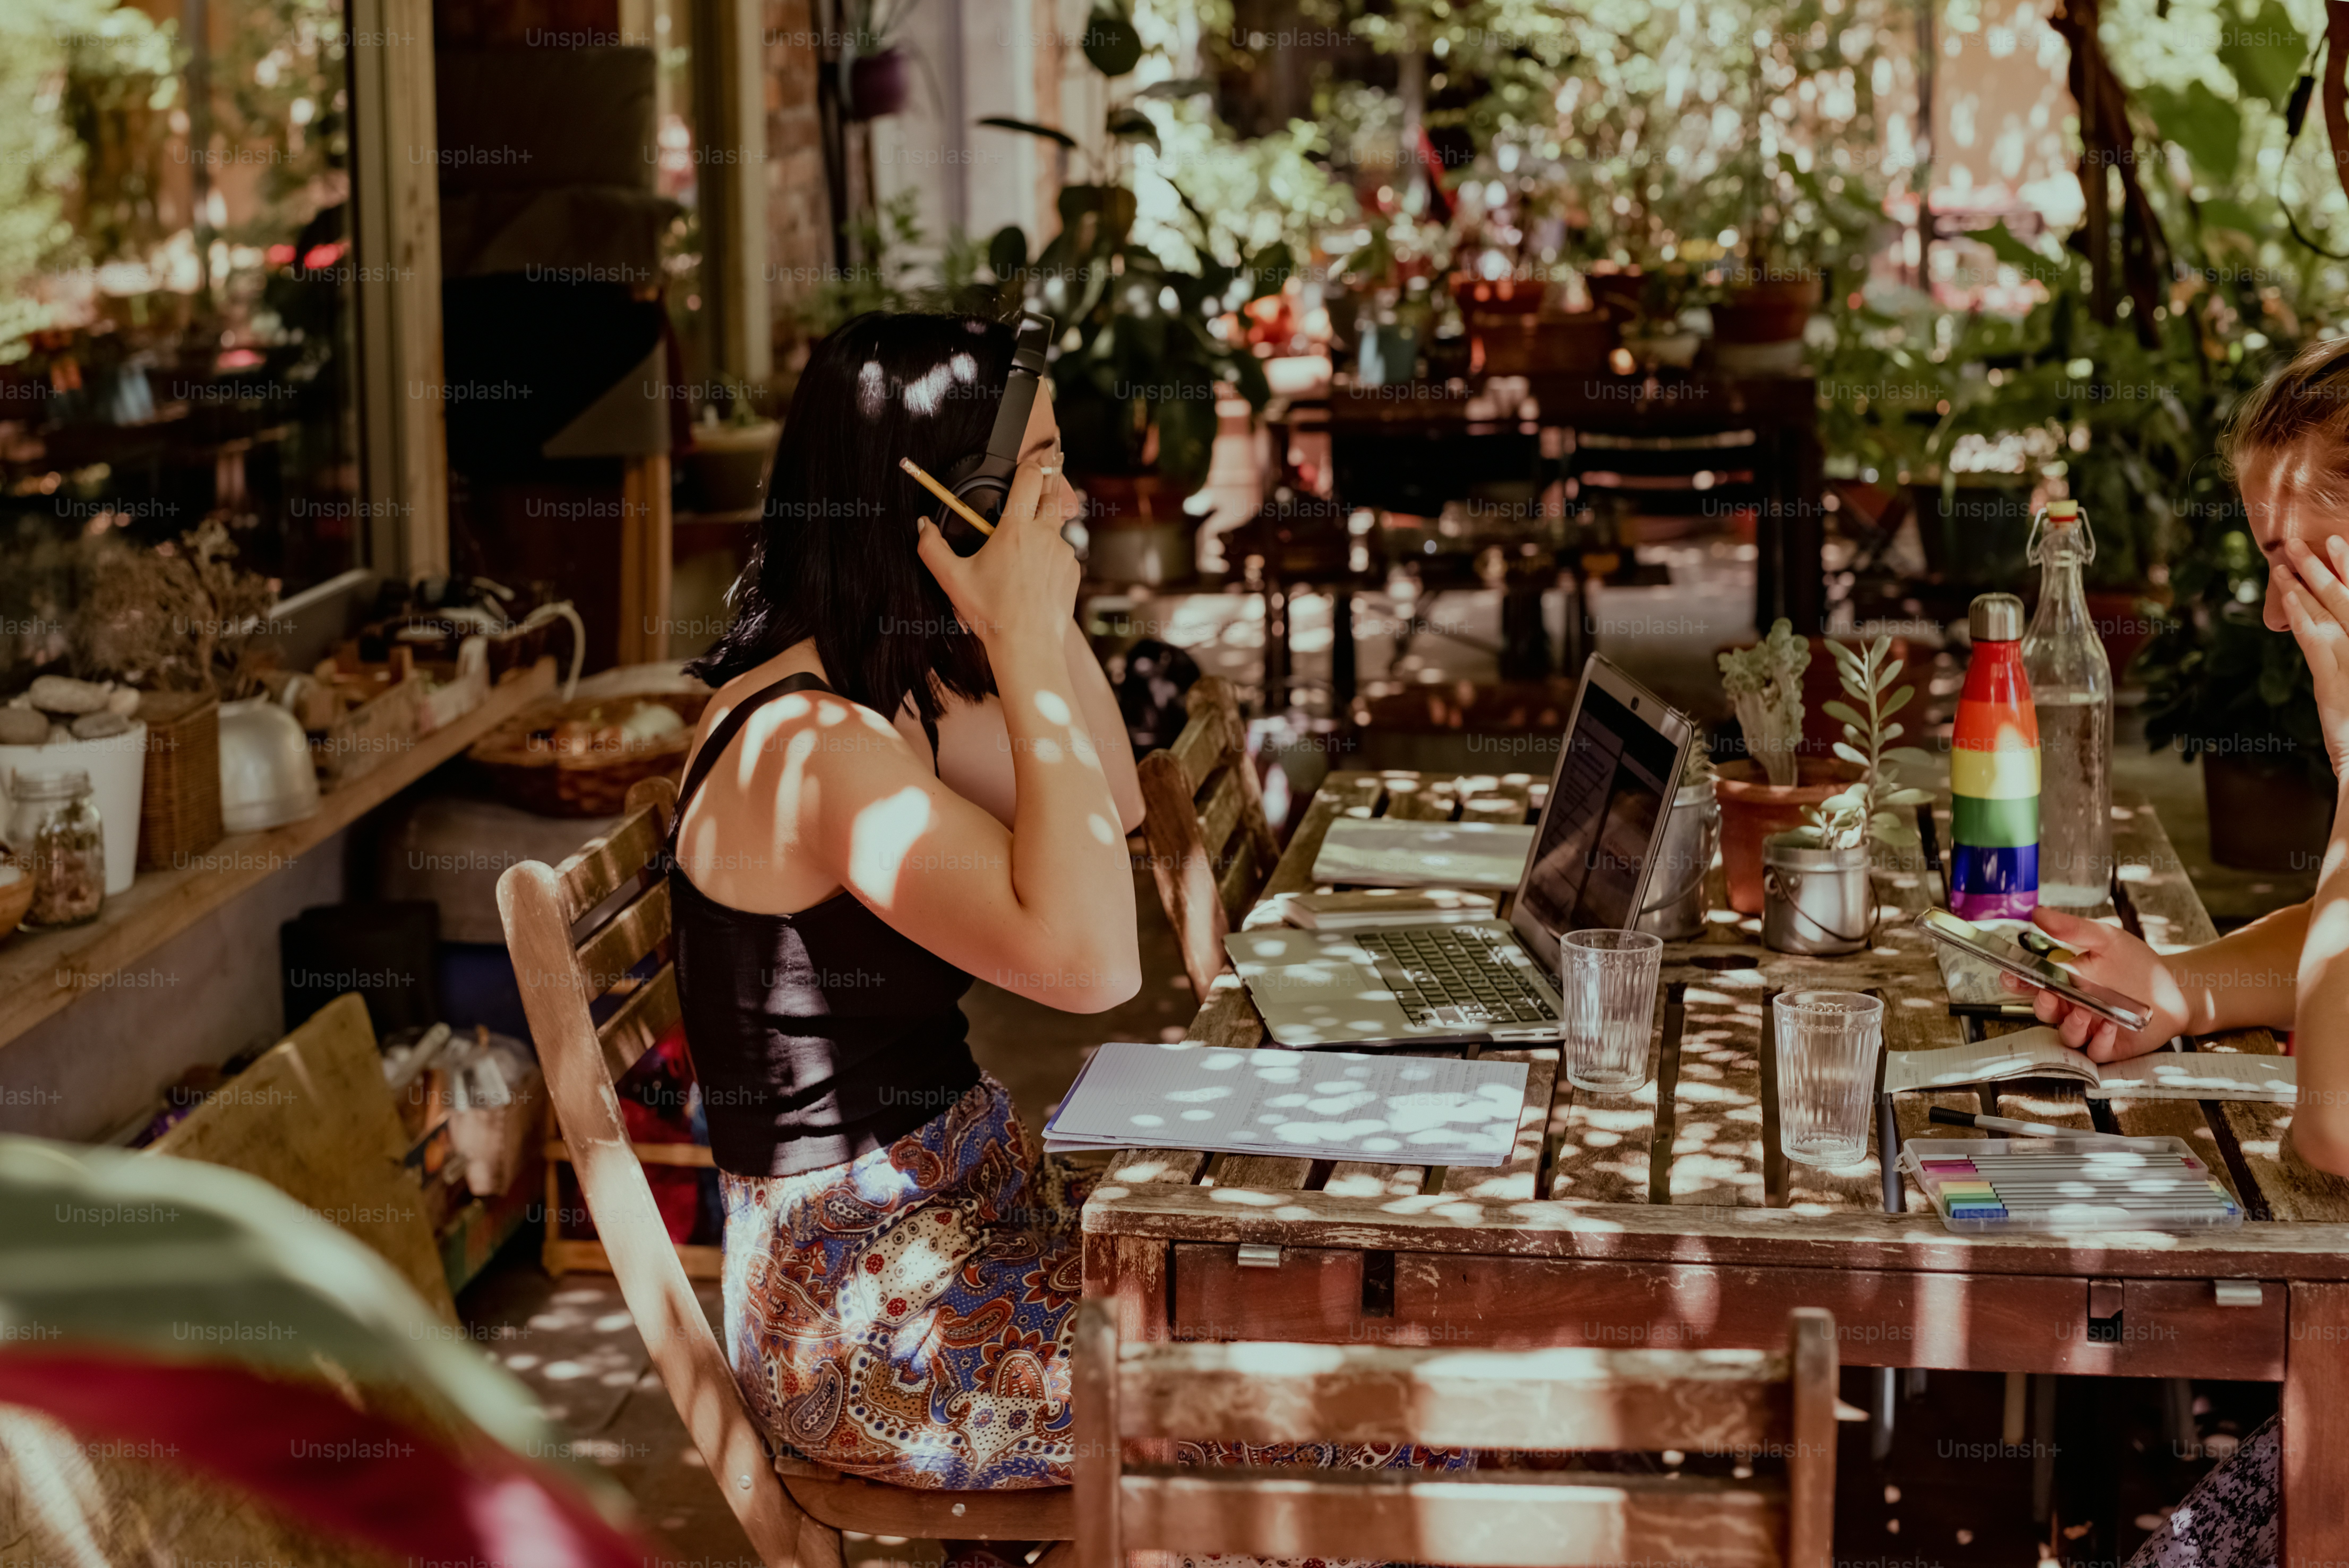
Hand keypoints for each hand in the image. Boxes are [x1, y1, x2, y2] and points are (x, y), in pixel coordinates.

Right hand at [914, 459, 1079, 651]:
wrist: (1028, 645)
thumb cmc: (991, 613)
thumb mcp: (952, 579)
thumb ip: (931, 547)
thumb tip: (922, 526)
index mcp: (1016, 529)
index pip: (1031, 477)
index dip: (1030, 464)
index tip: (1029, 461)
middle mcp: (1045, 535)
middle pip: (1052, 493)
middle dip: (1046, 482)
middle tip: (1038, 480)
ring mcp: (1063, 553)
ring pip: (1056, 526)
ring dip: (1044, 526)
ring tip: (1026, 543)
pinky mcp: (1072, 571)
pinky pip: (1062, 553)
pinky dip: (1050, 555)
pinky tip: (1034, 573)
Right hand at [1996, 907, 2190, 1059]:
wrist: (2176, 988)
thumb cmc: (2139, 964)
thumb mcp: (2106, 938)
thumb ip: (2072, 928)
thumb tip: (2038, 914)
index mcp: (2065, 981)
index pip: (2032, 984)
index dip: (2017, 982)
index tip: (2012, 976)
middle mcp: (2072, 1006)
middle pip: (2044, 1011)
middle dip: (2042, 1005)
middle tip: (2050, 995)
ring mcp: (2090, 1028)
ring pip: (2066, 1035)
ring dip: (2071, 1024)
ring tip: (2086, 1011)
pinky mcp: (2110, 1045)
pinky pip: (2095, 1051)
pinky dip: (2100, 1040)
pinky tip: (2111, 1025)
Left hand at [2277, 536, 2348, 779]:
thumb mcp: (2343, 684)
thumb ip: (2339, 657)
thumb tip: (2335, 630)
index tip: (2339, 544)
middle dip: (2330, 566)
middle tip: (2309, 540)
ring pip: (2330, 610)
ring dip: (2308, 580)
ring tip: (2289, 554)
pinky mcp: (2333, 680)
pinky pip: (2313, 638)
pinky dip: (2299, 612)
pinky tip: (2286, 593)